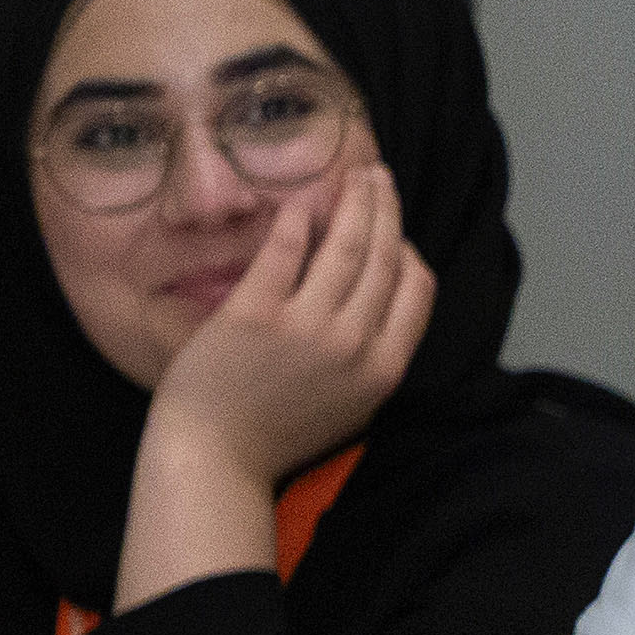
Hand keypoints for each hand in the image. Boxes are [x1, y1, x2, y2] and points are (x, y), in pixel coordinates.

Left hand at [141, 164, 432, 488]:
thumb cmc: (280, 437)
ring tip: (353, 175)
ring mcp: (307, 327)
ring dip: (354, 201)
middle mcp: (354, 343)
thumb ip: (373, 360)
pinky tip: (301, 202)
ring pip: (346, 247)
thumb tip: (380, 305)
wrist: (216, 458)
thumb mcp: (351, 408)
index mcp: (384, 369)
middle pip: (384, 258)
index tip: (396, 231)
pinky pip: (286, 252)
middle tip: (378, 176)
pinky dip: (298, 221)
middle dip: (386, 208)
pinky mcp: (257, 314)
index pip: (417, 290)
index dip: (410, 251)